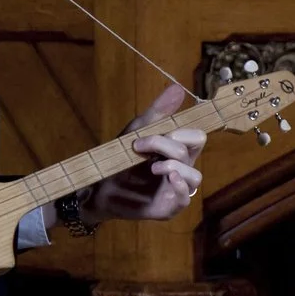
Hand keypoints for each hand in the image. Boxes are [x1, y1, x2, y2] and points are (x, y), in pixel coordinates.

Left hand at [90, 81, 205, 220]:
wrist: (96, 188)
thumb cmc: (118, 161)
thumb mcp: (136, 131)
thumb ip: (158, 112)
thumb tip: (179, 88)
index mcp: (177, 151)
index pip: (197, 136)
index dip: (183, 131)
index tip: (154, 134)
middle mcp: (182, 169)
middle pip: (196, 150)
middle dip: (170, 144)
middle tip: (143, 147)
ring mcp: (176, 189)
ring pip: (196, 176)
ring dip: (174, 165)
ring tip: (152, 167)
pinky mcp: (168, 207)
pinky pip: (186, 198)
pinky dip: (180, 186)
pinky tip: (168, 177)